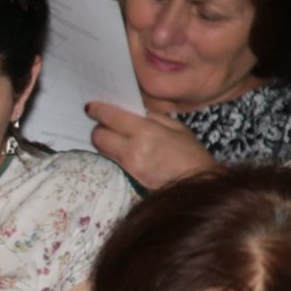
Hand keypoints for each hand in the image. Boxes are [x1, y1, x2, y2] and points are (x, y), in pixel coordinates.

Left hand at [86, 102, 216, 189]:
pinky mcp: (130, 178)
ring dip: (105, 141)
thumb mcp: (176, 126)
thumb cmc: (191, 152)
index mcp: (145, 132)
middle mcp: (133, 150)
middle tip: (106, 123)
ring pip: (103, 150)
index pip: (110, 118)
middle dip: (98, 128)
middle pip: (98, 136)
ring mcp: (130, 166)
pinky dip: (115, 152)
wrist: (199, 183)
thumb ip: (152, 116)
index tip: (90, 107)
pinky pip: (114, 160)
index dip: (97, 110)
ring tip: (116, 135)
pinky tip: (124, 148)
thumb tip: (132, 112)